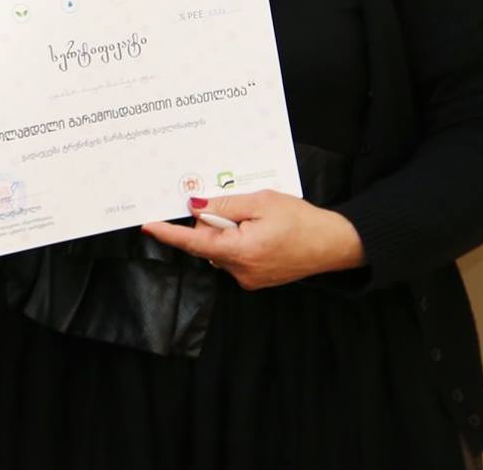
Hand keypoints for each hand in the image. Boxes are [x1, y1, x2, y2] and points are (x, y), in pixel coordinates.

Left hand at [140, 191, 366, 289]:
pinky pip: (233, 256)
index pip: (195, 243)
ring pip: (220, 248)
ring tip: (259, 223)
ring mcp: (248, 278)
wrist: (334, 244)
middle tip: (242, 209)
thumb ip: (225, 204)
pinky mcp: (255, 280)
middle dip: (214, 221)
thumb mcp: (262, 202)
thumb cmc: (302, 220)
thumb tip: (195, 206)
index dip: (169, 234)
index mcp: (242, 251)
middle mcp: (241, 271)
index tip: (148, 226)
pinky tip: (262, 234)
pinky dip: (239, 241)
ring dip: (229, 231)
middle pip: (208, 242)